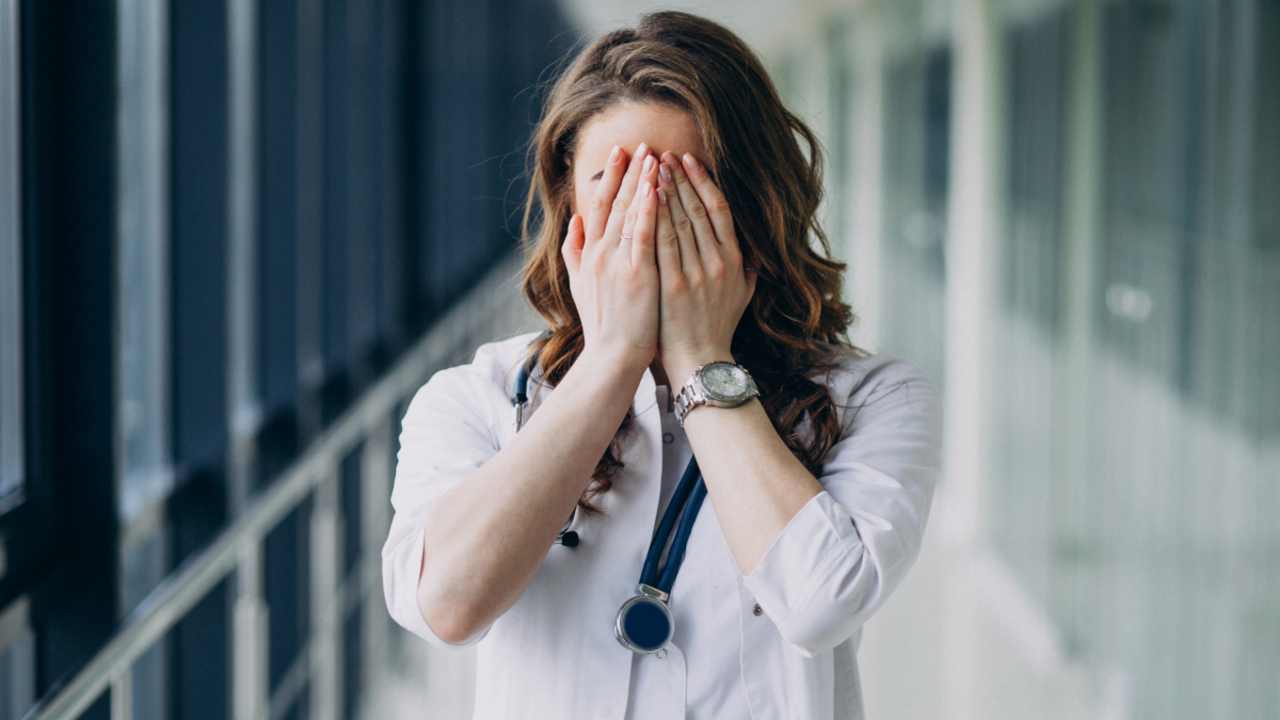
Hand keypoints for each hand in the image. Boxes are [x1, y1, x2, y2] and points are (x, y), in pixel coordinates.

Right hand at [562, 144, 662, 371]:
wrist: (612, 358)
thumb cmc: (604, 326)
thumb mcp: (579, 285)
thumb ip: (574, 251)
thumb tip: (574, 219)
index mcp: (589, 254)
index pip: (599, 205)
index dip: (610, 177)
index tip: (619, 152)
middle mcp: (600, 253)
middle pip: (615, 202)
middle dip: (629, 170)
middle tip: (640, 143)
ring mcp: (618, 262)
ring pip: (630, 212)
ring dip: (642, 181)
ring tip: (654, 155)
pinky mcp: (637, 273)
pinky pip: (644, 232)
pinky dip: (649, 208)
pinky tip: (657, 186)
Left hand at [653, 152, 756, 384]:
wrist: (700, 359)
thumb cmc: (719, 326)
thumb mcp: (744, 294)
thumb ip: (749, 266)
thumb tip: (753, 244)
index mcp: (734, 259)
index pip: (719, 209)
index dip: (704, 181)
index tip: (691, 160)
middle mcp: (717, 261)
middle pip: (696, 209)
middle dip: (679, 178)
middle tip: (663, 154)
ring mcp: (694, 272)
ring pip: (677, 221)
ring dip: (664, 190)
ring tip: (650, 166)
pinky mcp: (671, 284)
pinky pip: (660, 243)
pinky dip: (652, 218)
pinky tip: (643, 199)